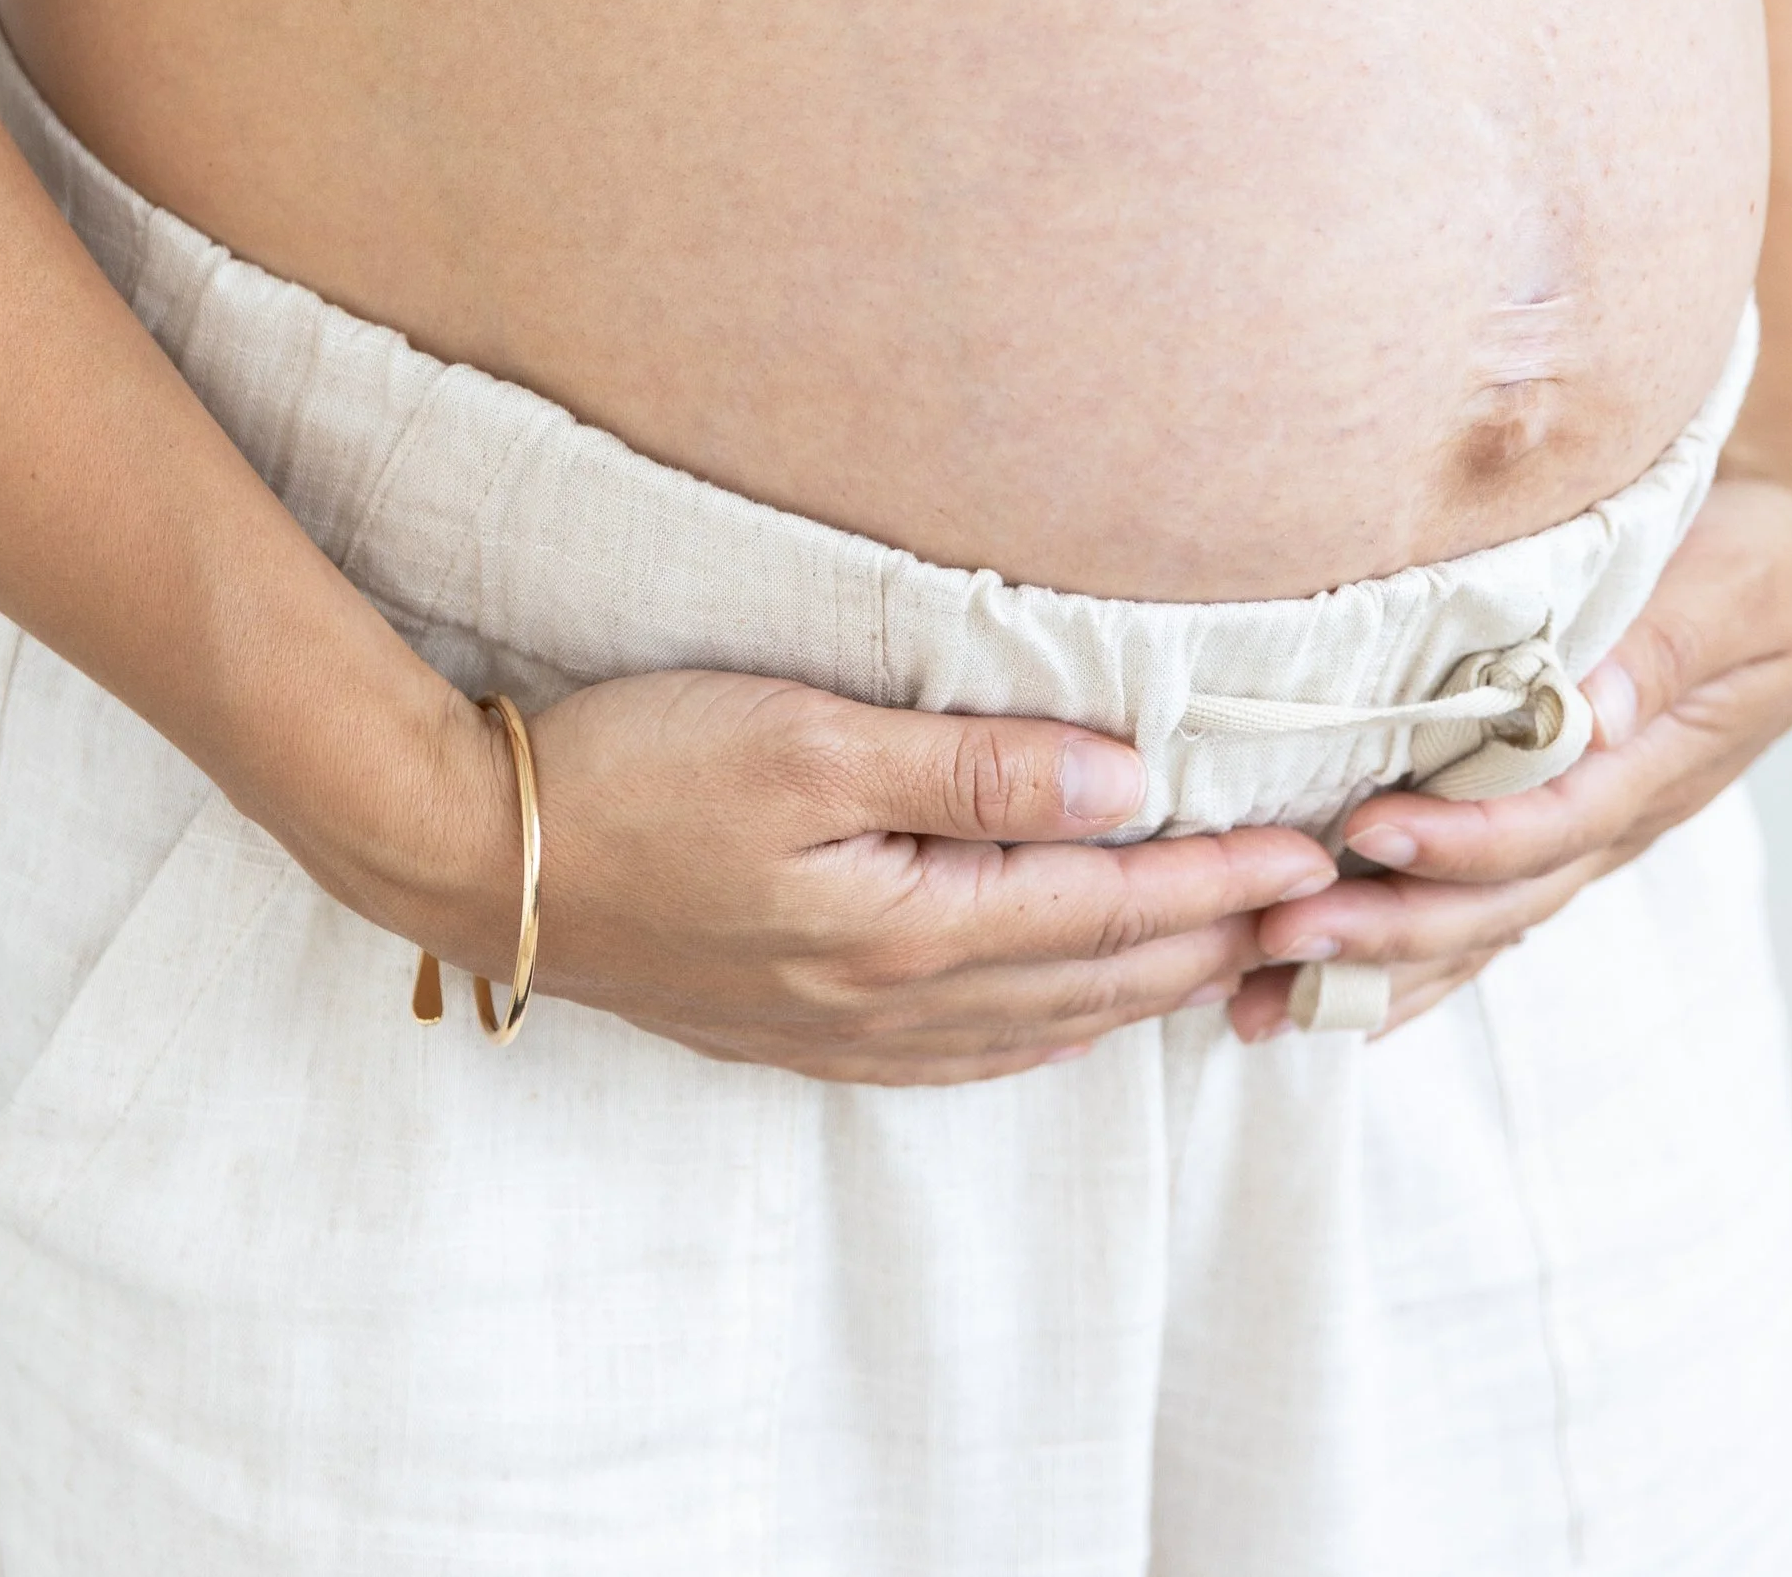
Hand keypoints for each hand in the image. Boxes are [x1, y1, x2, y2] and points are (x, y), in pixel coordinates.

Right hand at [414, 666, 1339, 1084]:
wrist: (478, 856)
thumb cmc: (637, 767)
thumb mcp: (810, 739)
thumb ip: (973, 766)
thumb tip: (1123, 777)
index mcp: (906, 927)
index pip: (1105, 902)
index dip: (1217, 875)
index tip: (1311, 847)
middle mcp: (889, 1002)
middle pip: (1089, 975)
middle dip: (1209, 937)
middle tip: (1313, 905)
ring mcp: (838, 1031)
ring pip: (1036, 1022)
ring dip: (1139, 987)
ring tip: (1225, 954)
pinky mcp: (792, 1030)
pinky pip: (961, 1051)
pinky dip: (1043, 1028)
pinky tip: (1061, 1013)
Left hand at [1228, 450, 1791, 1043]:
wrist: (1791, 567)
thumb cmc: (1763, 562)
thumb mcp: (1737, 588)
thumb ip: (1667, 644)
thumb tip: (1594, 707)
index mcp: (1652, 764)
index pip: (1550, 824)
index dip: (1463, 839)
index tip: (1371, 831)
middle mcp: (1611, 818)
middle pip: (1498, 901)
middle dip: (1390, 927)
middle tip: (1279, 935)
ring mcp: (1580, 833)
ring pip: (1475, 926)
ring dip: (1374, 964)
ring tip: (1260, 996)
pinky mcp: (1549, 823)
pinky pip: (1473, 910)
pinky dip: (1400, 960)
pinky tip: (1315, 996)